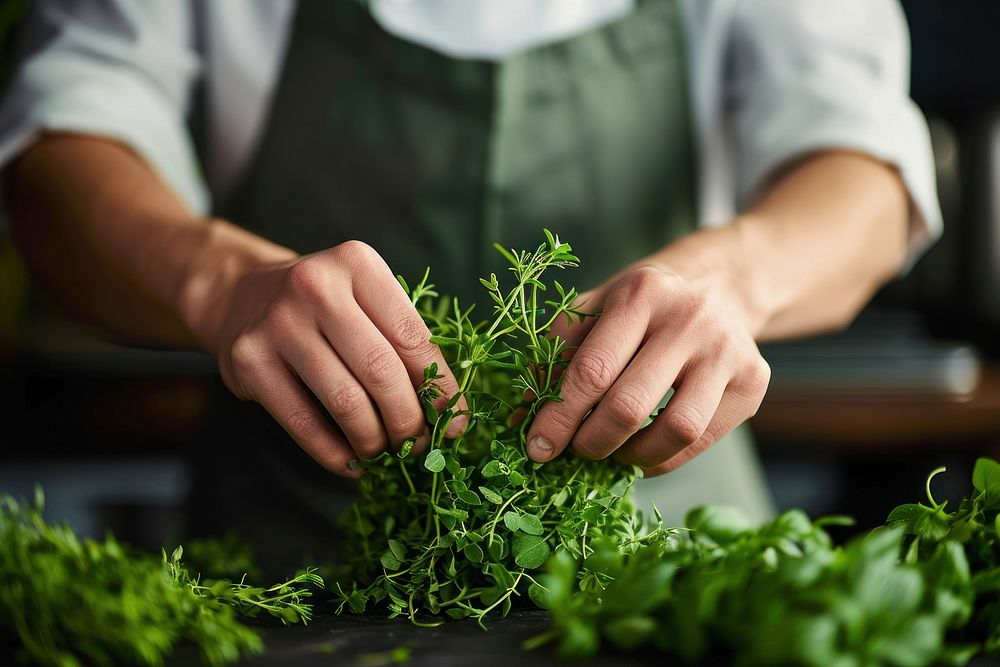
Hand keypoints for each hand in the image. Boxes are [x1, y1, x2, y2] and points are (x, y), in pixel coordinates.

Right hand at [199, 240, 466, 475]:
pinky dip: (335, 453)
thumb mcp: (364, 300)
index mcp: (357, 263)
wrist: (241, 295)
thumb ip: (403, 343)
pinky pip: (304, 423)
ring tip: (386, 454)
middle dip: (408, 420)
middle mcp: (315, 286)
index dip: (439, 388)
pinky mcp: (248, 361)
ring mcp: (278, 323)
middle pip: (381, 372)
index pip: (412, 337)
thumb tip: (449, 415)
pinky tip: (352, 461)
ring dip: (374, 441)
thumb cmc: (325, 306)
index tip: (452, 422)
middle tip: (419, 445)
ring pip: (346, 402)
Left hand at [525, 265, 769, 475]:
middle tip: (575, 451)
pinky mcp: (753, 382)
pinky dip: (663, 459)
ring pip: (675, 431)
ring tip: (611, 452)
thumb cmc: (640, 306)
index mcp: (641, 294)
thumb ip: (554, 356)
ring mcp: (728, 351)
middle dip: (590, 442)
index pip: (591, 371)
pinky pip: (701, 441)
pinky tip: (642, 452)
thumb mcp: (593, 311)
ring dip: (631, 457)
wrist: (718, 287)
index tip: (536, 448)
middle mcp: (690, 319)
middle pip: (629, 406)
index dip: (558, 418)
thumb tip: (520, 419)